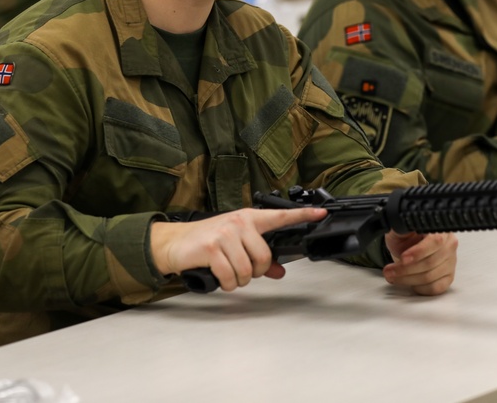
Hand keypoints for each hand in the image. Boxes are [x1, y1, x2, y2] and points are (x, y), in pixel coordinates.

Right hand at [150, 207, 326, 291]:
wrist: (175, 243)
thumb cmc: (208, 241)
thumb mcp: (235, 244)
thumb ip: (259, 257)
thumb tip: (279, 271)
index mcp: (249, 218)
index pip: (280, 216)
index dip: (303, 215)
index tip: (321, 213)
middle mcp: (239, 223)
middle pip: (264, 257)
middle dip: (255, 271)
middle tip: (242, 270)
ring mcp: (225, 234)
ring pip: (248, 270)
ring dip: (239, 280)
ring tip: (228, 273)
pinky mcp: (212, 248)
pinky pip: (231, 277)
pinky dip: (227, 283)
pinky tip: (220, 277)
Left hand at [383, 232, 457, 295]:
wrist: (408, 245)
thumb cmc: (406, 236)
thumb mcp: (400, 227)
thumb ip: (401, 225)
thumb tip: (398, 224)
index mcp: (440, 229)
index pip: (435, 242)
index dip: (418, 252)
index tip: (403, 258)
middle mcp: (449, 245)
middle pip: (430, 263)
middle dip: (405, 269)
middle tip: (388, 271)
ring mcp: (451, 262)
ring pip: (430, 277)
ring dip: (407, 279)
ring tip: (392, 276)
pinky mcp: (448, 276)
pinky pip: (435, 288)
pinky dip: (419, 288)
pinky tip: (409, 282)